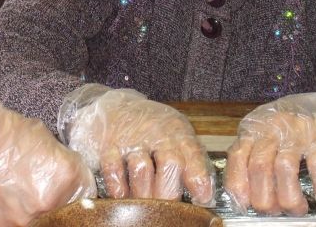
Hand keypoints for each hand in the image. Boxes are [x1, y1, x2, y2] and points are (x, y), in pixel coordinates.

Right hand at [0, 61, 95, 226]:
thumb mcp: (43, 136)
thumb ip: (59, 159)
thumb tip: (62, 169)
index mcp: (65, 176)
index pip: (86, 188)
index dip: (78, 182)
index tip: (73, 180)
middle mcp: (49, 202)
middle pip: (67, 208)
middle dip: (60, 197)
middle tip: (45, 184)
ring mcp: (24, 218)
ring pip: (42, 218)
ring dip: (37, 208)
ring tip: (22, 189)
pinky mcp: (0, 226)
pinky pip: (17, 221)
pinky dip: (14, 212)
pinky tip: (7, 195)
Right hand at [58, 84, 214, 204]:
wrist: (118, 104)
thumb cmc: (153, 126)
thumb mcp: (177, 133)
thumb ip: (191, 158)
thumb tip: (206, 194)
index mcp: (178, 132)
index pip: (193, 155)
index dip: (199, 180)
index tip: (201, 199)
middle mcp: (157, 133)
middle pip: (170, 164)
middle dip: (169, 192)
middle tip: (167, 210)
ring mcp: (132, 138)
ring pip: (142, 169)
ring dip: (143, 192)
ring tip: (143, 205)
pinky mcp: (110, 144)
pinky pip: (113, 169)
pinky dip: (118, 186)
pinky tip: (122, 195)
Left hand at [224, 90, 315, 216]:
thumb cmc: (296, 132)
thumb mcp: (269, 139)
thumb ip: (255, 160)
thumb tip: (245, 199)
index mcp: (256, 128)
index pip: (238, 155)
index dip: (238, 183)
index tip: (244, 205)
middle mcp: (275, 126)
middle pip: (259, 166)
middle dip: (265, 198)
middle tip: (276, 212)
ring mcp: (300, 129)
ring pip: (285, 167)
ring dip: (289, 197)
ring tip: (298, 210)